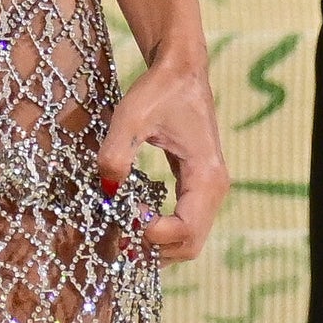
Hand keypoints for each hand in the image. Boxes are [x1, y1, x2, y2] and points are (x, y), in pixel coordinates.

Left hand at [102, 59, 228, 263]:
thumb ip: (116, 155)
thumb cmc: (157, 92)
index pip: (187, 230)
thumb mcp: (130, 118)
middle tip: (117, 241)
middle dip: (155, 251)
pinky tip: (133, 221)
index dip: (155, 238)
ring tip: (121, 233)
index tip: (125, 223)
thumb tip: (108, 194)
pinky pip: (185, 223)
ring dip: (157, 246)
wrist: (180, 72)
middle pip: (191, 244)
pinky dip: (161, 233)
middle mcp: (214, 189)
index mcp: (205, 176)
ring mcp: (208, 191)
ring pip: (189, 239)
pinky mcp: (198, 187)